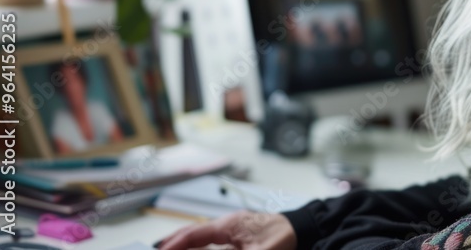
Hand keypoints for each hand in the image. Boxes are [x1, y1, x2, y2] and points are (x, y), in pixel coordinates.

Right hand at [157, 211, 295, 249]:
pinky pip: (212, 238)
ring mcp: (233, 227)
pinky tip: (194, 249)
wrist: (303, 228)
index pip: (195, 234)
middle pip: (194, 232)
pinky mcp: (239, 233)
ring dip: (185, 242)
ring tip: (168, 249)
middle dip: (174, 242)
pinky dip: (199, 244)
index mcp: (230, 224)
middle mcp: (228, 223)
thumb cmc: (284, 238)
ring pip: (202, 235)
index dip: (175, 244)